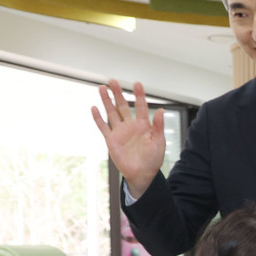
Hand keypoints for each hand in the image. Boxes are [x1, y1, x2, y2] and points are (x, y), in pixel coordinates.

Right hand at [91, 79, 166, 197]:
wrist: (142, 174)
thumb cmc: (153, 159)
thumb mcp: (159, 142)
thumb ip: (158, 126)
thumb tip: (161, 110)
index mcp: (144, 125)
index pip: (141, 106)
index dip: (139, 95)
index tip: (137, 84)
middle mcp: (131, 126)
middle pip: (123, 106)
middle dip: (118, 93)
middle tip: (113, 81)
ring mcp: (120, 132)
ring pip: (112, 112)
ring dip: (107, 101)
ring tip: (102, 88)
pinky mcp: (111, 140)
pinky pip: (103, 127)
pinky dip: (98, 118)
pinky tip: (94, 108)